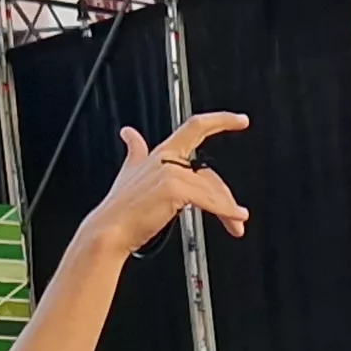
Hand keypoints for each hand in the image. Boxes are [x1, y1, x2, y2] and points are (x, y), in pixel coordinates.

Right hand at [93, 114, 252, 251]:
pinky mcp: (174, 189)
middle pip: (209, 172)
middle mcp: (167, 159)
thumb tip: (129, 134)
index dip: (220, 120)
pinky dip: (225, 211)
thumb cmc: (121, 208)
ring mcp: (170, 172)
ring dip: (228, 209)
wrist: (110, 230)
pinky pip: (208, 200)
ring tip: (236, 223)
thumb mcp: (128, 172)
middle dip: (226, 195)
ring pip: (211, 188)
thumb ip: (135, 151)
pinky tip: (235, 219)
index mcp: (161, 153)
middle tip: (238, 214)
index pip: (195, 127)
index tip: (240, 120)